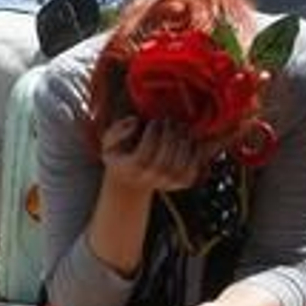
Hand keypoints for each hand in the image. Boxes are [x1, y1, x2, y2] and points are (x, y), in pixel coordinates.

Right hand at [100, 116, 219, 194]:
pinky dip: (196, 155)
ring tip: (182, 128)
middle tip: (171, 121)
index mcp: (130, 169)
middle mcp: (148, 180)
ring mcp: (166, 183)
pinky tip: (192, 140)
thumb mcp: (109, 142)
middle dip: (169, 138)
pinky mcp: (180, 184)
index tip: (154, 122)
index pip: (142, 157)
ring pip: (179, 167)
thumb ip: (116, 131)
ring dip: (184, 144)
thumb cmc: (121, 154)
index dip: (150, 138)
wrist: (132, 178)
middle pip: (163, 163)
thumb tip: (135, 122)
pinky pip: (192, 171)